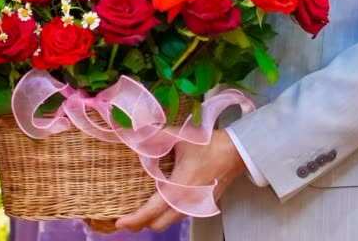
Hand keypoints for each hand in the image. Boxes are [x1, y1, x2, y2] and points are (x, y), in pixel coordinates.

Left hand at [114, 129, 245, 232]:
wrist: (237, 151)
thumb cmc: (209, 144)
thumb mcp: (179, 136)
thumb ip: (154, 136)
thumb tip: (132, 133)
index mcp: (180, 186)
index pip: (153, 210)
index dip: (135, 219)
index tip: (120, 222)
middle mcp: (188, 202)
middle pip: (159, 224)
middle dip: (140, 223)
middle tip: (125, 216)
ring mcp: (196, 206)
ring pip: (170, 221)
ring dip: (154, 219)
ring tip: (139, 210)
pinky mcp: (202, 206)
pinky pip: (179, 216)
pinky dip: (166, 214)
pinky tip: (159, 203)